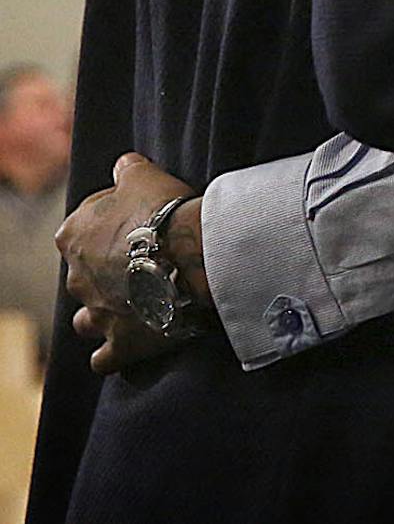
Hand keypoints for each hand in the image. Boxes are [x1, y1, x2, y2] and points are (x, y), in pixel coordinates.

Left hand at [55, 153, 211, 373]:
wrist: (190, 254)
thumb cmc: (164, 211)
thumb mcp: (144, 176)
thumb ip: (128, 170)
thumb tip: (124, 165)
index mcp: (72, 237)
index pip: (81, 230)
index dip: (110, 228)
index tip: (140, 226)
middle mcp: (76, 279)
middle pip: (84, 278)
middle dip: (106, 276)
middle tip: (144, 266)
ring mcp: (97, 314)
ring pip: (86, 321)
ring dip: (103, 316)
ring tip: (134, 308)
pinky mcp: (120, 343)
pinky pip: (105, 358)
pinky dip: (114, 354)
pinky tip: (132, 344)